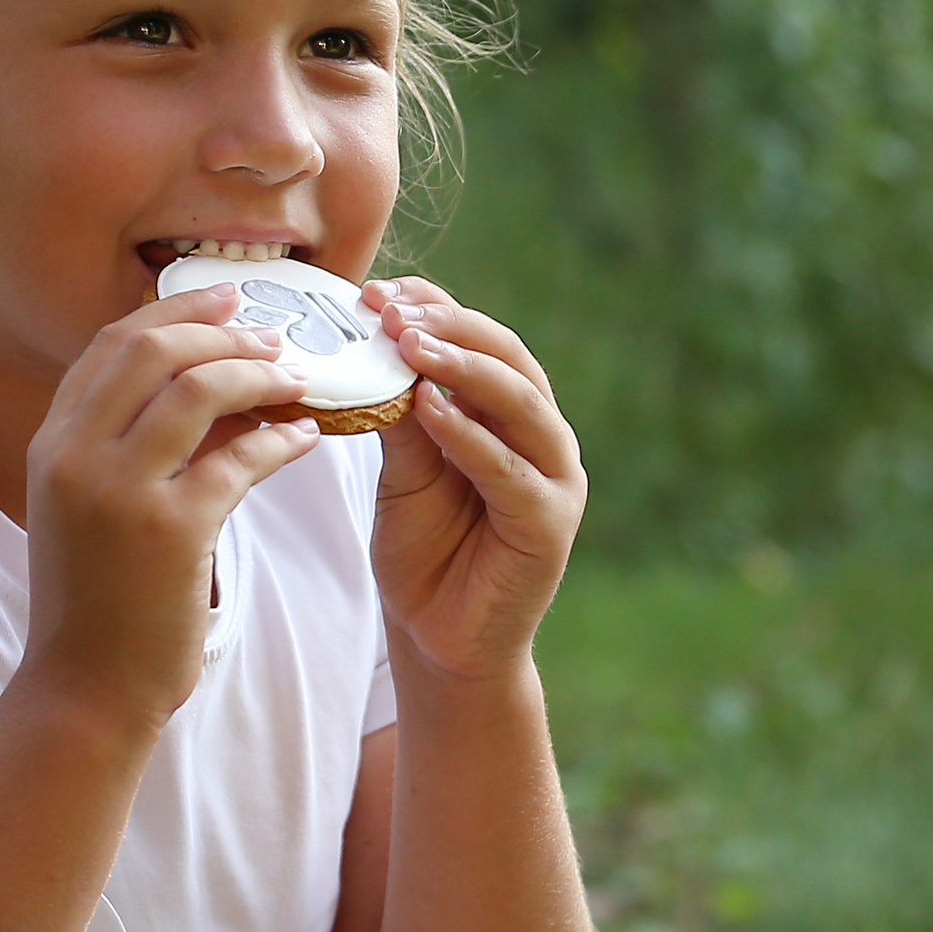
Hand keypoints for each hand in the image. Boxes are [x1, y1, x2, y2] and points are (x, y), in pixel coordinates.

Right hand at [23, 282, 320, 723]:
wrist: (84, 692)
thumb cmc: (97, 603)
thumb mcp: (89, 508)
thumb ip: (127, 446)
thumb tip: (214, 383)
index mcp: (51, 444)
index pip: (111, 345)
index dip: (174, 311)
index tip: (227, 298)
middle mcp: (74, 456)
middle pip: (152, 349)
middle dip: (221, 329)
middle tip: (274, 334)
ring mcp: (117, 491)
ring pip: (198, 388)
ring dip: (258, 372)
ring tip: (298, 378)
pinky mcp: (170, 531)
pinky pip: (240, 458)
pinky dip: (280, 439)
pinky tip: (305, 439)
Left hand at [362, 278, 585, 682]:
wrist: (439, 640)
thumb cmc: (426, 551)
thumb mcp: (404, 469)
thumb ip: (402, 415)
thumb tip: (378, 346)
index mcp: (511, 414)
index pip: (481, 340)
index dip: (435, 308)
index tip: (379, 291)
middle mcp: (542, 436)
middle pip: (508, 358)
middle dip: (450, 326)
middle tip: (393, 311)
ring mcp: (554, 479)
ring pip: (519, 403)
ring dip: (463, 367)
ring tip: (409, 345)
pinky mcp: (549, 524)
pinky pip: (509, 469)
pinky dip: (470, 435)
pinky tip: (428, 409)